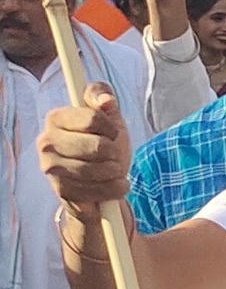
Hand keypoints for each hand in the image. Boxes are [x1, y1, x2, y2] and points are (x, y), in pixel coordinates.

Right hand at [39, 84, 130, 219]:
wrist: (100, 182)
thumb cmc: (104, 145)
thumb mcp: (109, 118)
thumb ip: (104, 99)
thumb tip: (106, 100)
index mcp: (56, 118)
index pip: (93, 118)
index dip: (112, 128)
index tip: (113, 133)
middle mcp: (47, 141)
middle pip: (98, 146)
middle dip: (115, 152)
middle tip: (114, 155)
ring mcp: (51, 167)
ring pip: (98, 169)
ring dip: (116, 171)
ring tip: (115, 170)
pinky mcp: (61, 190)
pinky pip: (97, 190)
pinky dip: (115, 188)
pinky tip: (116, 185)